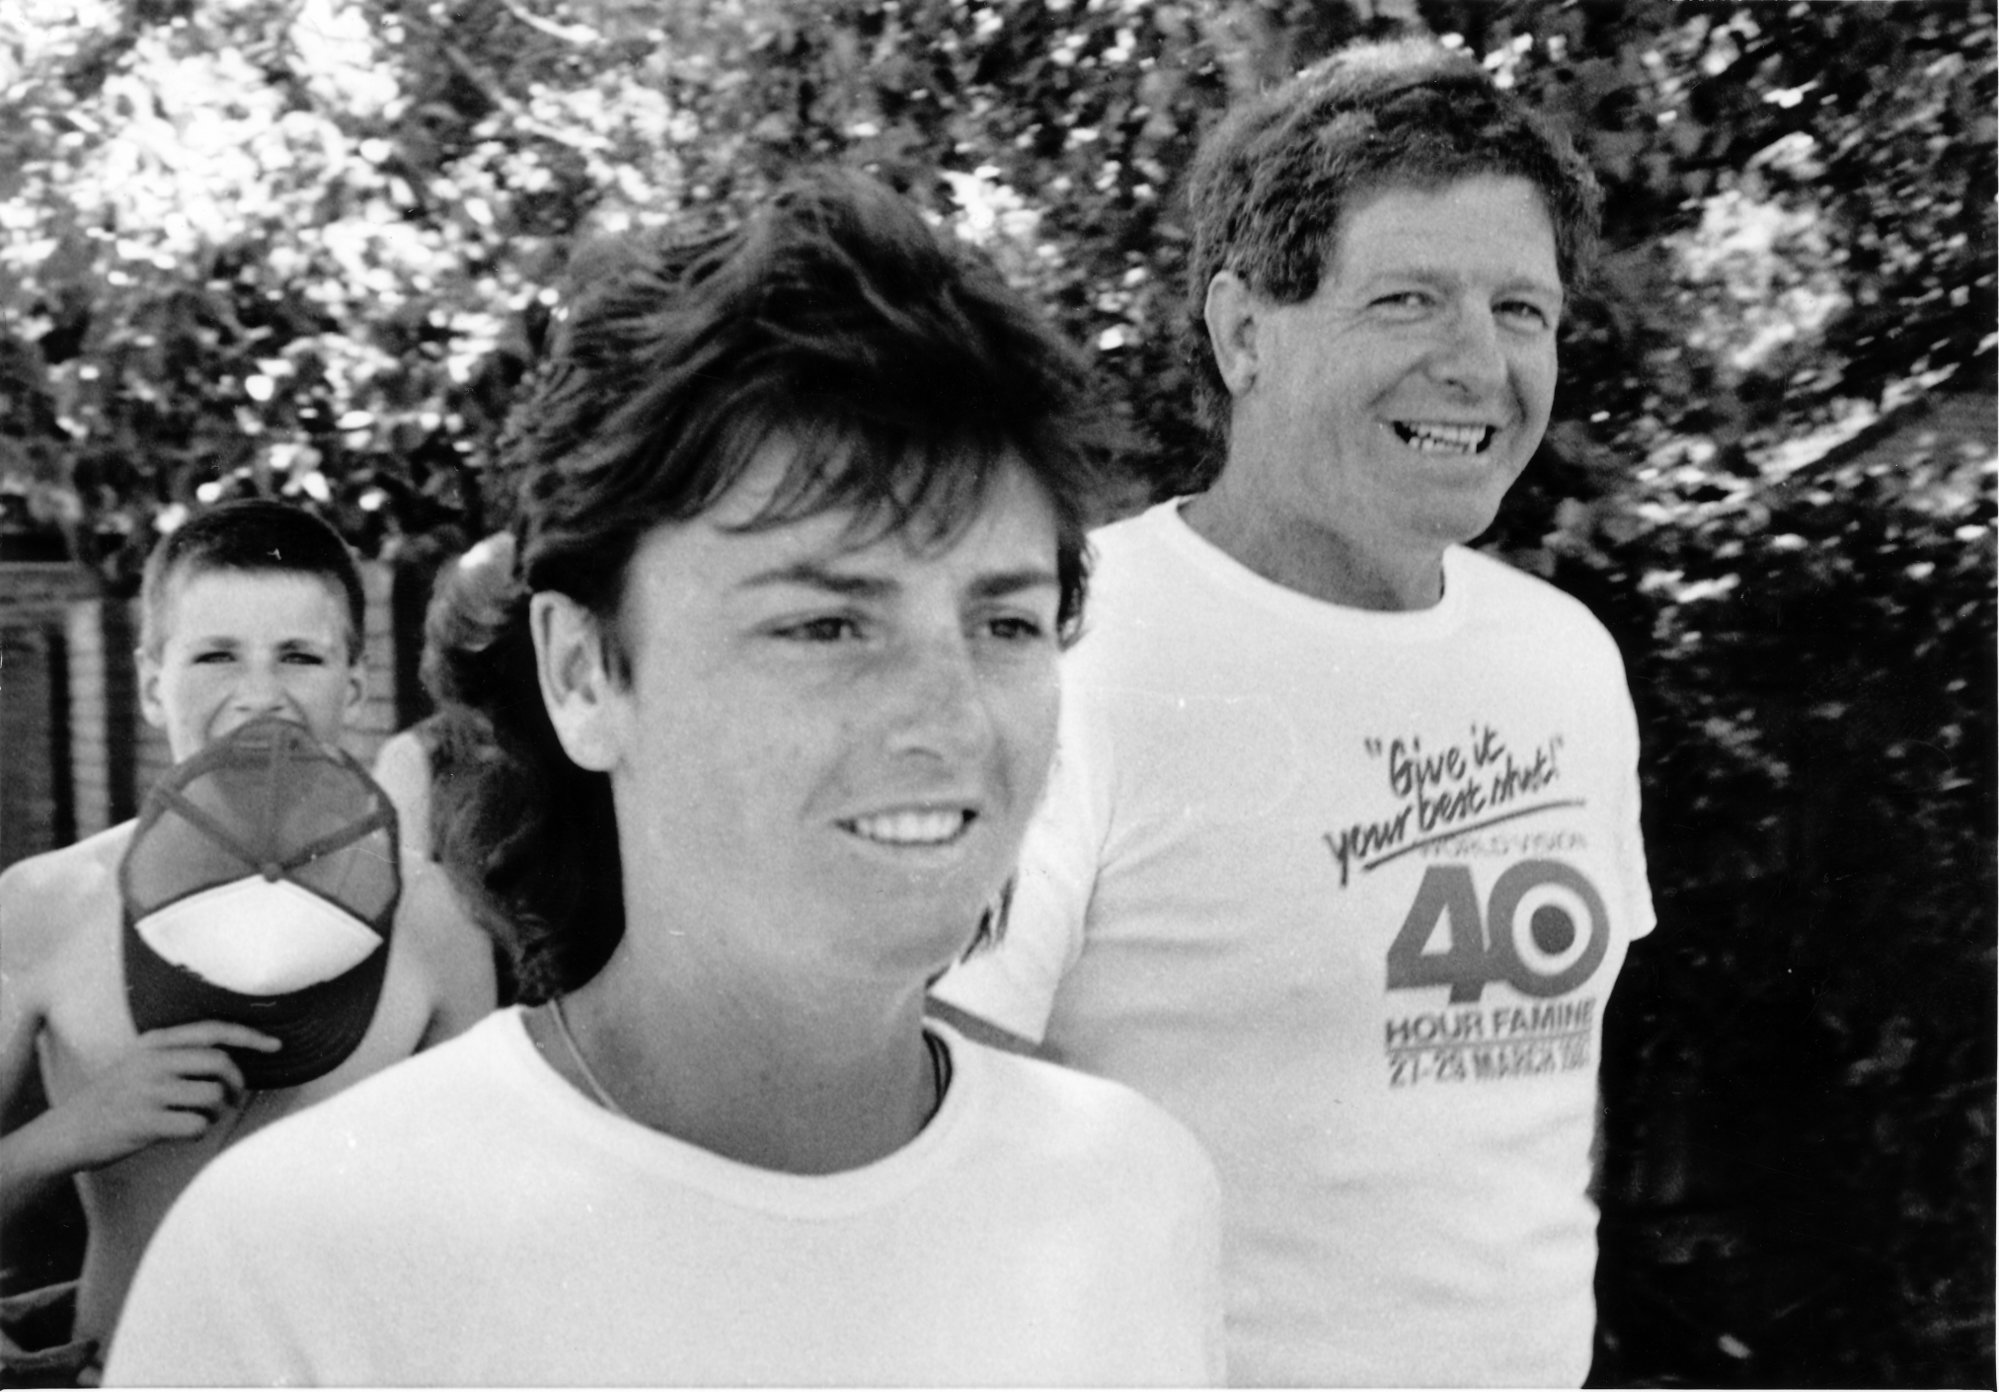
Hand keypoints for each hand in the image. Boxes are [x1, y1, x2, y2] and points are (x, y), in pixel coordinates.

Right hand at [47, 1022, 280, 1170]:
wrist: (65, 1133)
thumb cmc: (113, 1100)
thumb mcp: (140, 1063)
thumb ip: (178, 1055)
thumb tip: (232, 1059)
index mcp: (154, 1042)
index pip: (213, 1031)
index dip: (250, 1036)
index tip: (277, 1045)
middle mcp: (153, 1061)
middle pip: (222, 1063)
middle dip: (235, 1084)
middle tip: (228, 1099)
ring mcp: (148, 1091)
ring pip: (214, 1097)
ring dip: (215, 1112)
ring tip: (196, 1117)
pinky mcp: (145, 1122)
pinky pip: (198, 1126)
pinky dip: (198, 1132)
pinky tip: (179, 1133)